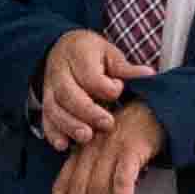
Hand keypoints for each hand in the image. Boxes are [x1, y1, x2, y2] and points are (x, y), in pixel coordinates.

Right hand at [33, 28, 138, 150]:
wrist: (63, 48)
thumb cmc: (91, 54)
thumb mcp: (109, 54)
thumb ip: (125, 68)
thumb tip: (149, 74)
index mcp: (77, 55)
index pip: (90, 76)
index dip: (105, 86)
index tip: (119, 89)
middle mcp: (59, 73)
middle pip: (69, 94)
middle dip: (88, 112)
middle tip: (107, 124)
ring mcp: (49, 89)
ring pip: (54, 109)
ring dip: (70, 125)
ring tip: (86, 137)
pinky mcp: (46, 104)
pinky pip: (45, 120)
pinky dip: (53, 133)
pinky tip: (63, 145)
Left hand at [45, 101, 165, 193]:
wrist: (160, 107)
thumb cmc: (134, 134)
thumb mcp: (109, 153)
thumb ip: (98, 176)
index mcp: (83, 150)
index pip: (63, 181)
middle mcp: (92, 148)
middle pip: (78, 188)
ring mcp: (111, 147)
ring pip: (99, 187)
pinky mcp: (131, 148)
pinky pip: (123, 178)